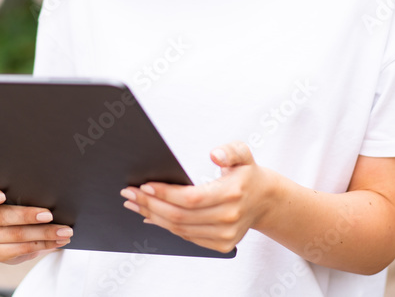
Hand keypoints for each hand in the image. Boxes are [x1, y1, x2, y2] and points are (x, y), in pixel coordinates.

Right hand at [0, 184, 72, 263]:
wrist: (16, 220)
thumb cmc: (17, 196)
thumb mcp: (15, 188)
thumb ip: (21, 187)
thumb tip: (47, 186)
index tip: (3, 195)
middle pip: (0, 217)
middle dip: (27, 216)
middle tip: (49, 215)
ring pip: (13, 235)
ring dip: (42, 233)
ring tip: (63, 231)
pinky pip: (18, 250)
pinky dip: (41, 244)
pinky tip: (56, 241)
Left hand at [119, 141, 277, 253]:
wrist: (264, 200)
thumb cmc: (247, 173)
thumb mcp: (243, 153)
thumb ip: (230, 150)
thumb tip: (214, 154)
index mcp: (232, 194)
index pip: (191, 198)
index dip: (165, 193)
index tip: (144, 185)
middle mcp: (229, 218)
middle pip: (180, 216)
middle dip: (150, 204)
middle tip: (129, 194)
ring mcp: (225, 235)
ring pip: (180, 229)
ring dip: (153, 216)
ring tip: (134, 204)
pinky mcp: (221, 245)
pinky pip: (186, 237)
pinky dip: (166, 227)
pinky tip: (151, 216)